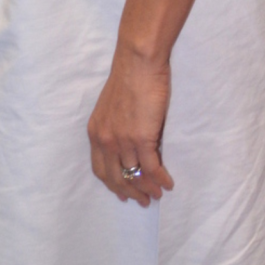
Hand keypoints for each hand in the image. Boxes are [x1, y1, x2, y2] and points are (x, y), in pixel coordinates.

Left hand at [86, 51, 176, 205]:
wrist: (138, 63)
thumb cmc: (129, 80)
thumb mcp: (113, 109)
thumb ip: (117, 129)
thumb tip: (131, 147)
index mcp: (95, 132)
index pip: (100, 168)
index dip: (112, 184)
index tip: (122, 193)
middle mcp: (105, 140)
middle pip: (114, 178)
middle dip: (129, 192)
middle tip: (142, 201)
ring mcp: (122, 140)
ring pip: (134, 175)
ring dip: (147, 189)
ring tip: (157, 195)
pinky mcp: (142, 138)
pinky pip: (152, 167)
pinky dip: (161, 179)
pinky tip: (168, 184)